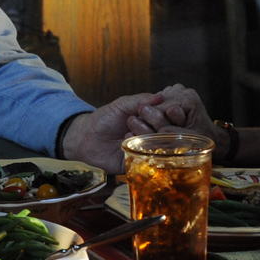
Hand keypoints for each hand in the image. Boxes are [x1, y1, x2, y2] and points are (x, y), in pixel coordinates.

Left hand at [59, 86, 201, 168]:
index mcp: (152, 121)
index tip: (170, 109)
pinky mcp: (138, 163)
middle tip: (138, 116)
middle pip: (170, 131)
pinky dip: (140, 148)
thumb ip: (141, 100)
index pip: (173, 118)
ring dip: (146, 133)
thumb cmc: (103, 119)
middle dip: (158, 121)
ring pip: (161, 144)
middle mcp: (153, 136)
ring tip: (128, 128)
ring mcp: (147, 150)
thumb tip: (161, 96)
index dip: (174, 114)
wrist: (85, 138)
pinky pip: (148, 159)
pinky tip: (127, 139)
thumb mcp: (122, 105)